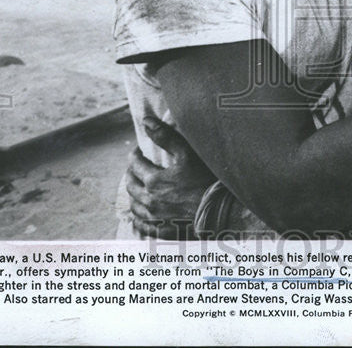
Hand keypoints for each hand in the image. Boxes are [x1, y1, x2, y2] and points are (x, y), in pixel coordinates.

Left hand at [126, 115, 216, 238]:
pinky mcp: (162, 230)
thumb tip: (146, 121)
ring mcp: (155, 218)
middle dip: (132, 174)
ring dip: (134, 195)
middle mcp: (149, 200)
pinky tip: (141, 214)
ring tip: (139, 188)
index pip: (135, 164)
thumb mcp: (187, 153)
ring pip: (134, 206)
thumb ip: (165, 136)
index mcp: (153, 181)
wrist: (220, 211)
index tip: (139, 151)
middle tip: (137, 168)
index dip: (135, 155)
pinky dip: (138, 218)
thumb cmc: (205, 180)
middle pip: (131, 186)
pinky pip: (142, 226)